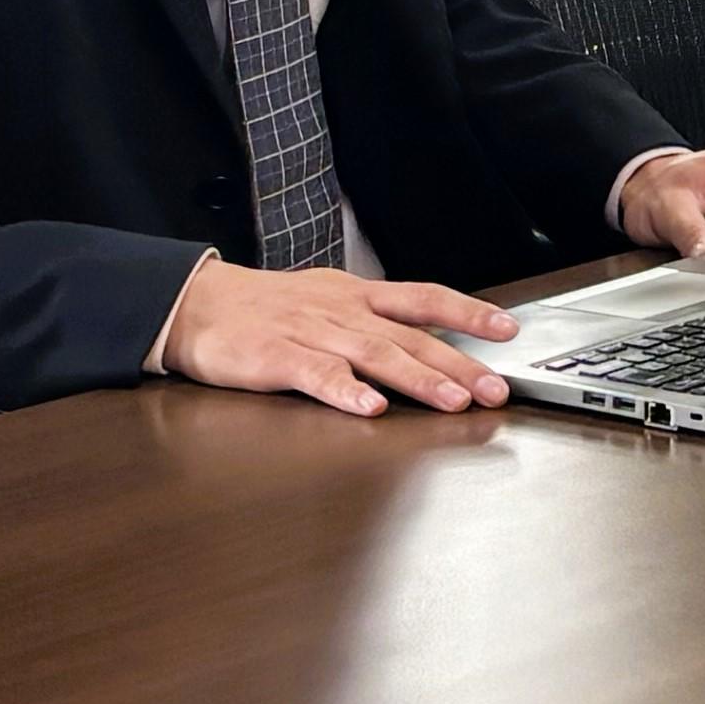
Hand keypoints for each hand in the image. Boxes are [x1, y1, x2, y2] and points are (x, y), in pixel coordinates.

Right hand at [157, 252, 514, 417]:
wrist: (196, 304)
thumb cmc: (265, 309)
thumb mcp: (327, 300)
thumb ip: (372, 320)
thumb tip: (425, 339)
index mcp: (357, 296)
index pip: (424, 299)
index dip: (468, 312)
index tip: (508, 329)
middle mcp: (342, 312)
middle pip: (410, 336)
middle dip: (459, 364)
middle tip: (495, 389)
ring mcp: (310, 333)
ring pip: (374, 355)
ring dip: (417, 379)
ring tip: (452, 401)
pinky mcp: (276, 357)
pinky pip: (316, 375)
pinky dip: (345, 391)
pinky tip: (369, 407)